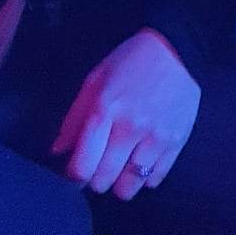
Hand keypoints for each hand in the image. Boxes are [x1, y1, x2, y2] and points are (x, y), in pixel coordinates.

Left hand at [51, 27, 200, 200]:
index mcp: (105, 110)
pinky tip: (142, 158)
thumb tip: (57, 152)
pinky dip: (144, 177)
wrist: (177, 48)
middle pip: (103, 182)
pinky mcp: (177, 143)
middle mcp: (131, 128)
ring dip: (120, 182)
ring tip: (121, 165)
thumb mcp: (96, 79)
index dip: (73, 177)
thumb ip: (75, 117)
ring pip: (128, 188)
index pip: (82, 167)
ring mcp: (156, 138)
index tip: (75, 171)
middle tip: (99, 165)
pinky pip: (154, 180)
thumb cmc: (130, 61)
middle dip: (95, 179)